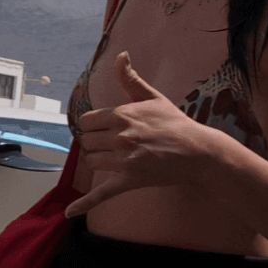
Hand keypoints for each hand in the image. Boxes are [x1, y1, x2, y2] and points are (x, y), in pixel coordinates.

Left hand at [65, 51, 211, 219]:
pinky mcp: (129, 180)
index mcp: (121, 115)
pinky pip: (101, 193)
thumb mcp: (152, 97)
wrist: (198, 151)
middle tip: (114, 142)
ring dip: (99, 160)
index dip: (93, 125)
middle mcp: (120, 137)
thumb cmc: (174, 123)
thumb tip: (120, 55)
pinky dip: (84, 203)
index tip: (105, 127)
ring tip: (118, 157)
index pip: (86, 121)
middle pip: (87, 141)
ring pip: (92, 161)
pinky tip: (70, 212)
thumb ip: (131, 79)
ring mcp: (124, 160)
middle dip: (97, 142)